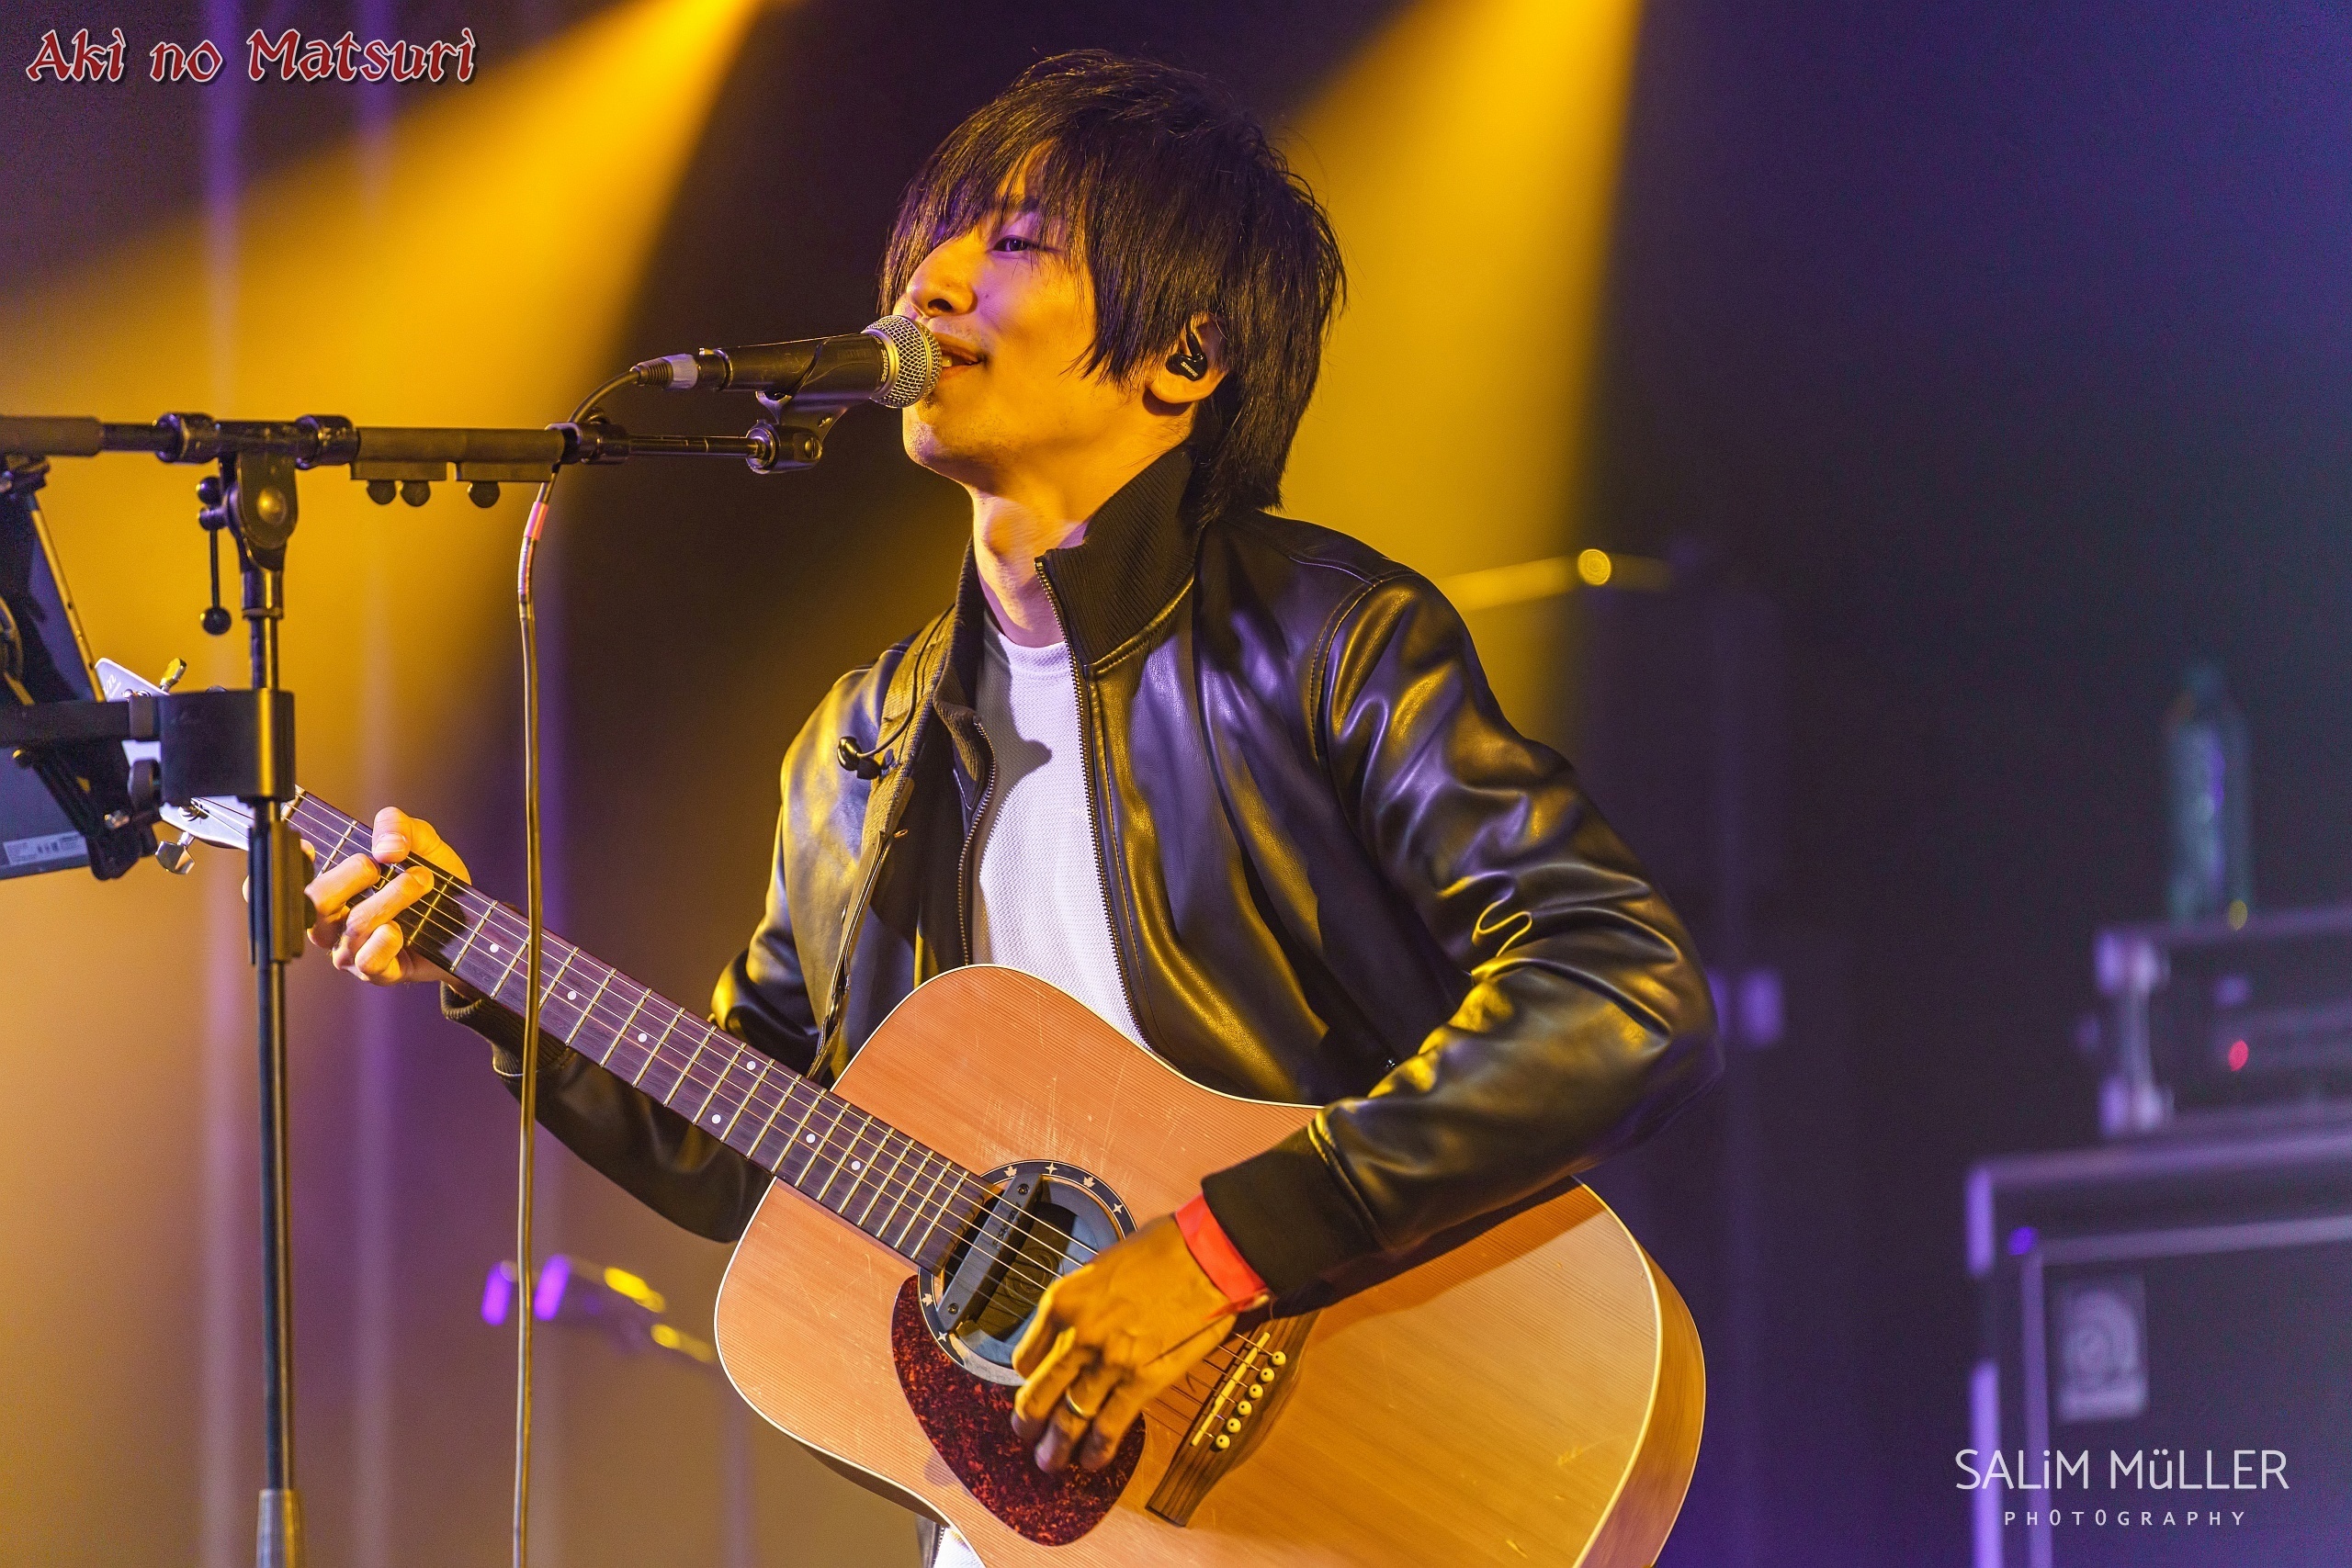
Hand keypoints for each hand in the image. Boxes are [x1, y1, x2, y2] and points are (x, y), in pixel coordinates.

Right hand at [303, 806, 472, 989]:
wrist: (468, 922)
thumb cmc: (433, 879)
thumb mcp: (421, 842)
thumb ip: (397, 827)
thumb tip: (385, 848)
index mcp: (333, 887)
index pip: (292, 880)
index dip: (293, 865)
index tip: (309, 847)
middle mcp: (333, 921)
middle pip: (317, 900)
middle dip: (351, 875)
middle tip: (381, 866)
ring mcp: (352, 949)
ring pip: (353, 926)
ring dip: (391, 899)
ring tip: (421, 881)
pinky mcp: (377, 972)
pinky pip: (367, 961)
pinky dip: (386, 941)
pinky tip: (402, 929)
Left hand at [1009, 1214, 1235, 1472]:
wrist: (1207, 1254)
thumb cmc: (1161, 1250)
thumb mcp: (1100, 1268)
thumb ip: (1080, 1304)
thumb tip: (1071, 1332)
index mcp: (1062, 1302)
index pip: (1024, 1357)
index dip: (1029, 1377)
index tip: (1035, 1384)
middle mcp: (1077, 1334)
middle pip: (1038, 1395)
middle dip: (1028, 1422)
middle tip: (1024, 1435)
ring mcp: (1109, 1361)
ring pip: (1070, 1417)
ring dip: (1057, 1446)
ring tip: (1049, 1462)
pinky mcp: (1143, 1380)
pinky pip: (1111, 1424)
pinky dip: (1098, 1448)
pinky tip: (1091, 1461)